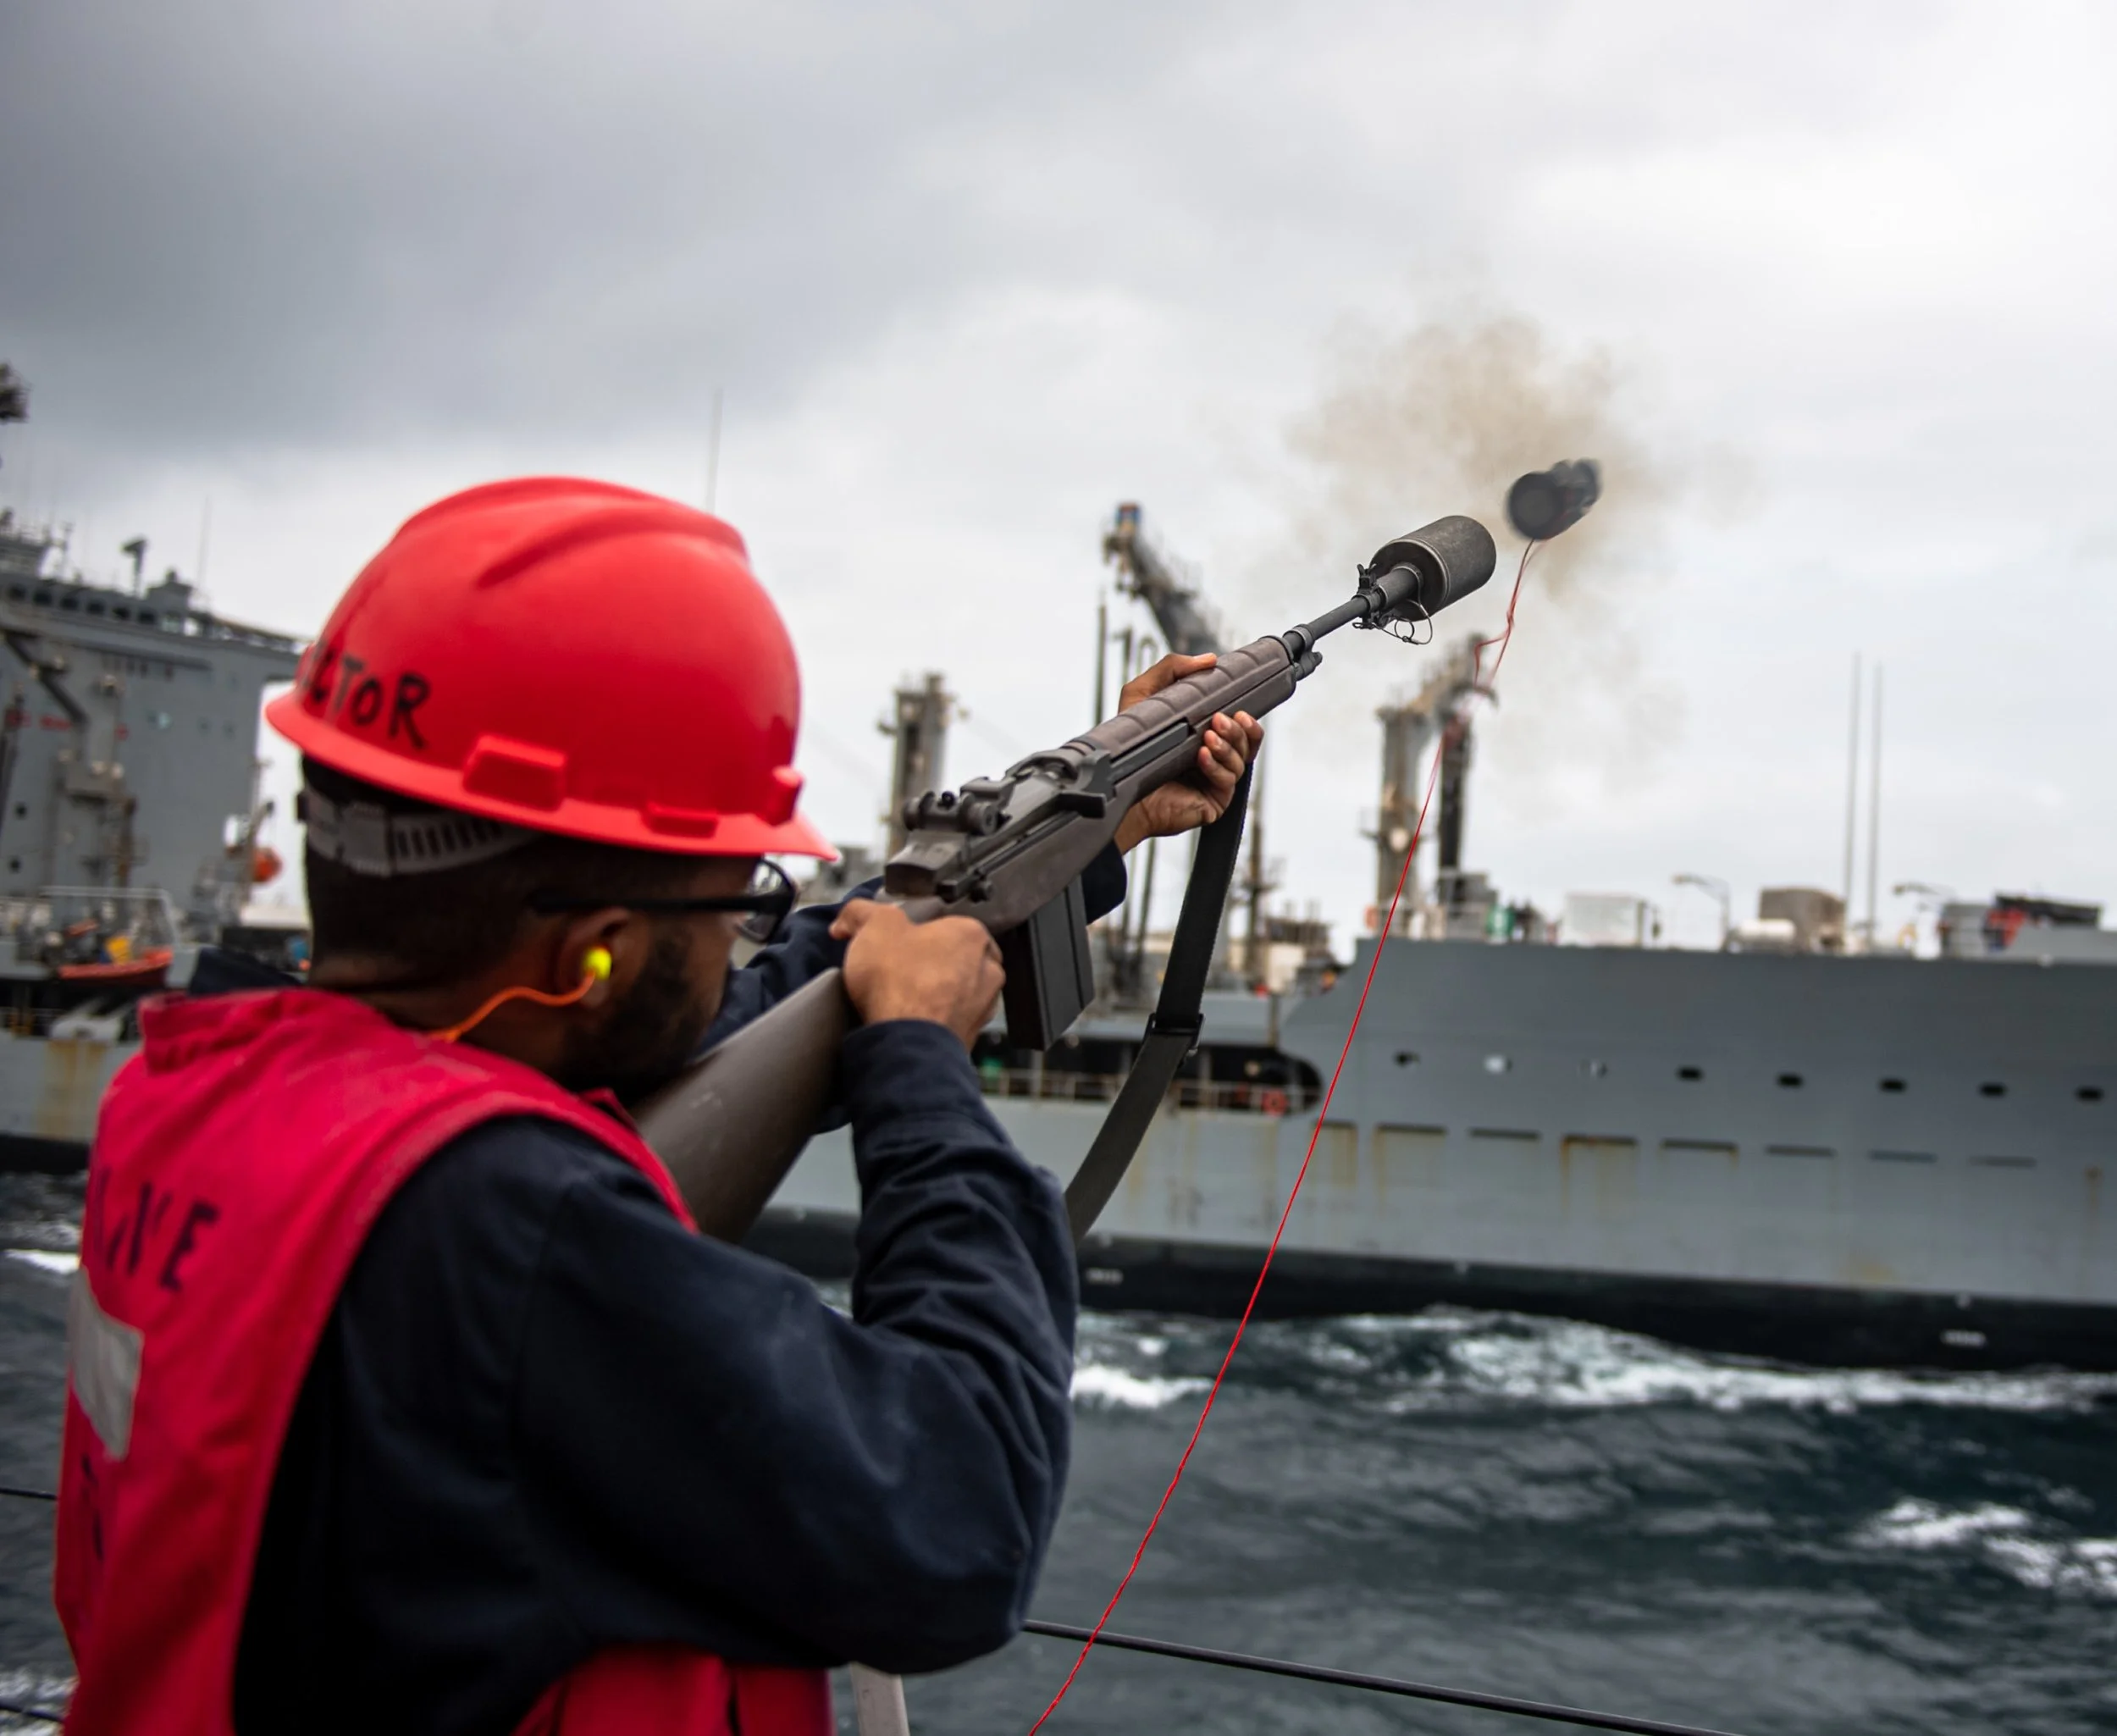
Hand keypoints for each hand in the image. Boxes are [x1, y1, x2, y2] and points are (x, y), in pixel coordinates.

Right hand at [830, 901, 1004, 1048]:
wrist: (907, 1043)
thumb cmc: (899, 980)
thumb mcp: (872, 927)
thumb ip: (861, 913)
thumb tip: (847, 919)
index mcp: (972, 933)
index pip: (944, 924)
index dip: (915, 934)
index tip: (894, 945)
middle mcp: (989, 967)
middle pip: (952, 958)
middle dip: (928, 963)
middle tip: (897, 971)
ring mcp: (984, 1005)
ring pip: (955, 990)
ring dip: (933, 993)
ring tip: (901, 999)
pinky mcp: (972, 1035)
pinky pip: (950, 1019)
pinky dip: (933, 1018)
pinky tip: (910, 1020)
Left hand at [1108, 652, 1264, 853]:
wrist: (1117, 786)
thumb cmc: (1128, 746)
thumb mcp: (1142, 695)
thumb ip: (1171, 669)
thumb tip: (1209, 659)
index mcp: (1203, 734)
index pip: (1238, 725)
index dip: (1246, 717)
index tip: (1241, 706)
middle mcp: (1213, 757)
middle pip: (1247, 741)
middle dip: (1238, 728)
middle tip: (1220, 719)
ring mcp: (1214, 780)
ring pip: (1242, 760)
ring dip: (1229, 745)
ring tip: (1208, 737)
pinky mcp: (1212, 801)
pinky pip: (1228, 781)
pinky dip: (1218, 766)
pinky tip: (1202, 757)